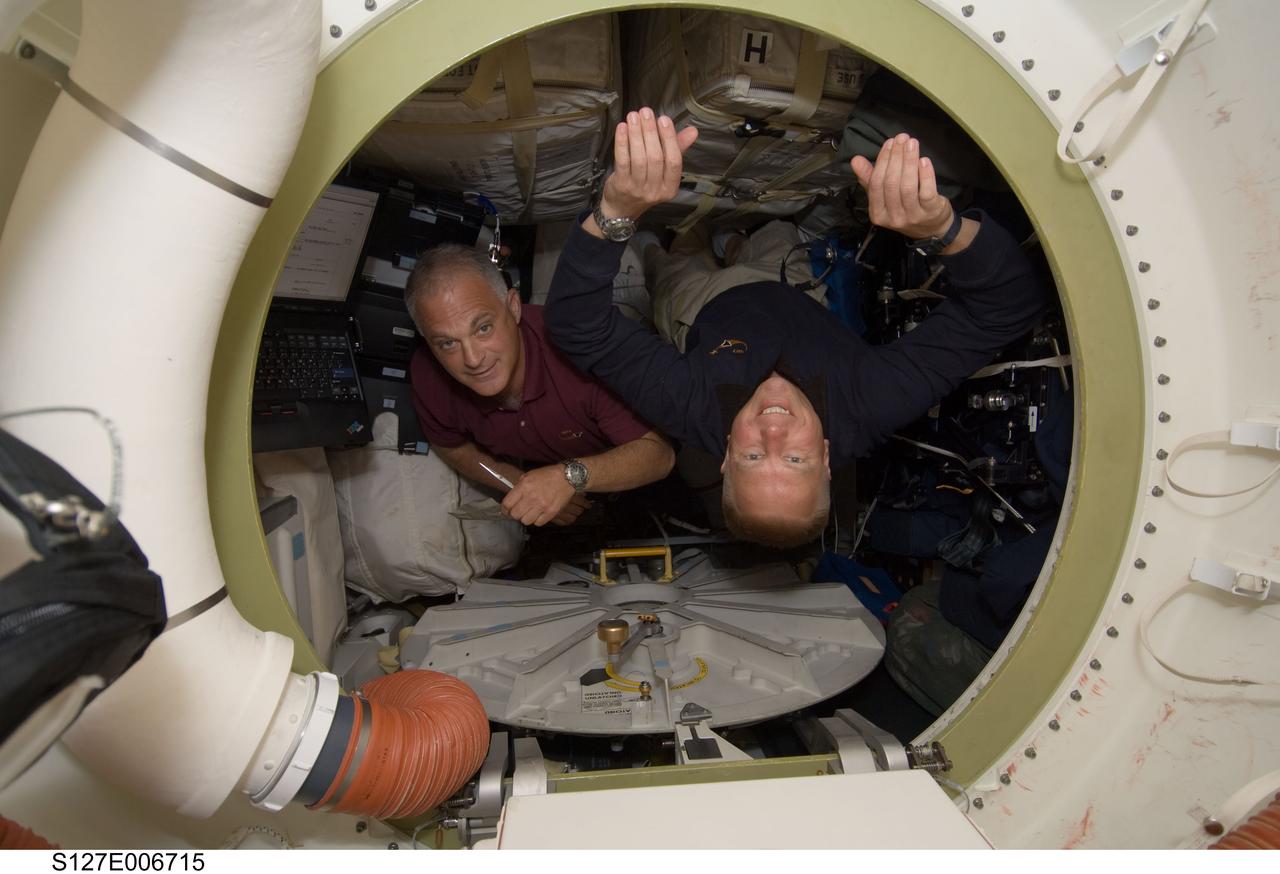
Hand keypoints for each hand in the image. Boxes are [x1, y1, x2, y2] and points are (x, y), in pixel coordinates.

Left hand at [501, 465, 589, 526]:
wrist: (567, 478)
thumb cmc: (548, 475)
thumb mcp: (529, 475)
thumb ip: (519, 487)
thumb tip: (512, 498)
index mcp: (524, 486)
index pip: (507, 504)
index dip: (504, 509)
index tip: (506, 511)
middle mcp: (531, 497)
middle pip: (515, 515)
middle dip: (515, 514)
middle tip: (519, 512)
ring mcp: (542, 506)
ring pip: (526, 521)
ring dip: (526, 518)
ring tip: (530, 512)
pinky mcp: (551, 512)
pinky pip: (538, 523)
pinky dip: (537, 520)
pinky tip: (539, 514)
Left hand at [598, 107, 698, 221]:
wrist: (622, 208)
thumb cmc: (646, 184)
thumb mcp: (664, 171)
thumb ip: (677, 149)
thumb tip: (693, 131)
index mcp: (670, 187)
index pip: (674, 161)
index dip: (669, 139)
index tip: (663, 119)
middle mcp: (656, 191)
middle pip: (656, 158)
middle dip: (651, 132)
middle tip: (646, 112)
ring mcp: (638, 189)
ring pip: (639, 159)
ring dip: (636, 134)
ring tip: (634, 116)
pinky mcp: (621, 185)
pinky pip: (622, 161)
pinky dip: (622, 143)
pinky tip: (622, 128)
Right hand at [851, 133, 953, 239]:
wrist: (932, 229)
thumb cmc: (905, 208)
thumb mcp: (885, 197)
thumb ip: (870, 178)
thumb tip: (855, 160)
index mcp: (877, 213)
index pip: (876, 184)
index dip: (882, 161)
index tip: (890, 143)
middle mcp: (893, 218)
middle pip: (891, 183)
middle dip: (896, 157)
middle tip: (902, 138)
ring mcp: (912, 216)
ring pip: (907, 186)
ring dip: (909, 161)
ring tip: (912, 143)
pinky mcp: (930, 212)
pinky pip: (926, 191)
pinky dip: (925, 174)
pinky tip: (924, 160)